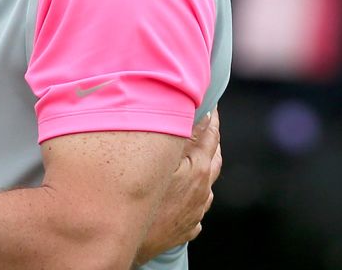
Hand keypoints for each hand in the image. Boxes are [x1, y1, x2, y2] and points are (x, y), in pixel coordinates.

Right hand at [136, 111, 221, 263]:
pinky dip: (191, 191)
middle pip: (214, 157)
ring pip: (205, 183)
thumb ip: (176, 138)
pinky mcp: (187, 227)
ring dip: (201, 164)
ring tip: (189, 152)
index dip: (211, 114)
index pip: (211, 134)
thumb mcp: (157, 160)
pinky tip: (179, 188)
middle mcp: (203, 191)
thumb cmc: (138, 199)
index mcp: (199, 171)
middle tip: (202, 120)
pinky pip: (194, 204)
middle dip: (210, 137)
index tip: (209, 99)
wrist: (127, 242)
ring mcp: (196, 212)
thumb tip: (192, 115)